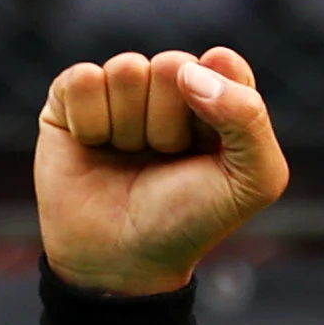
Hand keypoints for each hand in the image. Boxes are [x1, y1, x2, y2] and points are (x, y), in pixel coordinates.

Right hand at [35, 47, 289, 296]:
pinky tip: (94, 147)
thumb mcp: (252, 181)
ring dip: (131, 127)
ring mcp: (119, 92)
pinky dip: (91, 121)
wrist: (121, 260)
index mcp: (216, 100)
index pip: (222, 64)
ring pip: (126, 69)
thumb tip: (188, 71)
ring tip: (130, 158)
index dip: (216, 104)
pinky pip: (84, 79)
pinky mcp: (71, 98)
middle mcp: (167, 89)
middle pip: (173, 65)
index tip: (209, 146)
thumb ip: (250, 118)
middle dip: (171, 123)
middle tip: (165, 160)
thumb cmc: (188, 220)